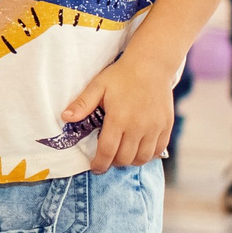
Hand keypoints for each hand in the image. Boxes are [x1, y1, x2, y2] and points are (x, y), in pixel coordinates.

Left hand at [59, 52, 178, 172]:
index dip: (100, 164)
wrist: (151, 65)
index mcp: (119, 118)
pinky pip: (158, 150)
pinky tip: (139, 148)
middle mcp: (138, 126)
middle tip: (108, 157)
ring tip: (123, 153)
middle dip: (113, 162)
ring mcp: (155, 127)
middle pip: (125, 158)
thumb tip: (65, 117)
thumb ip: (82, 104)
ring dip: (130, 160)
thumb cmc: (121, 75)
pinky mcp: (166, 126)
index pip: (108, 151)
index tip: (95, 167)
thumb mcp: (98, 86)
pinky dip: (147, 155)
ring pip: (142, 158)